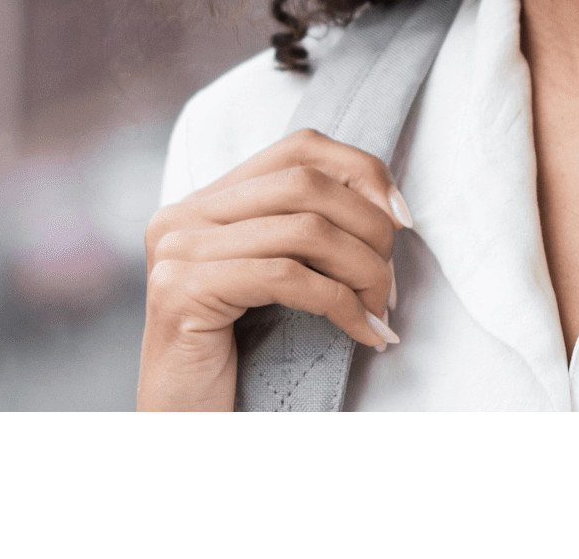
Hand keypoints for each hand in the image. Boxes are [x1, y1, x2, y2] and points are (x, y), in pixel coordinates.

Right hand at [136, 128, 411, 411]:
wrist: (187, 431)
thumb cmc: (239, 362)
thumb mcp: (276, 281)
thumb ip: (305, 233)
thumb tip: (390, 209)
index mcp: (204, 202)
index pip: (299, 147)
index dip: (362, 171)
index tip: (402, 217)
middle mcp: (182, 215)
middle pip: (307, 183)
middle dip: (369, 229)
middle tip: (392, 284)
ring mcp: (176, 250)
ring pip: (305, 230)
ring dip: (364, 272)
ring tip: (382, 311)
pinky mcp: (181, 291)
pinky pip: (287, 277)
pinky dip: (342, 305)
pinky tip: (365, 334)